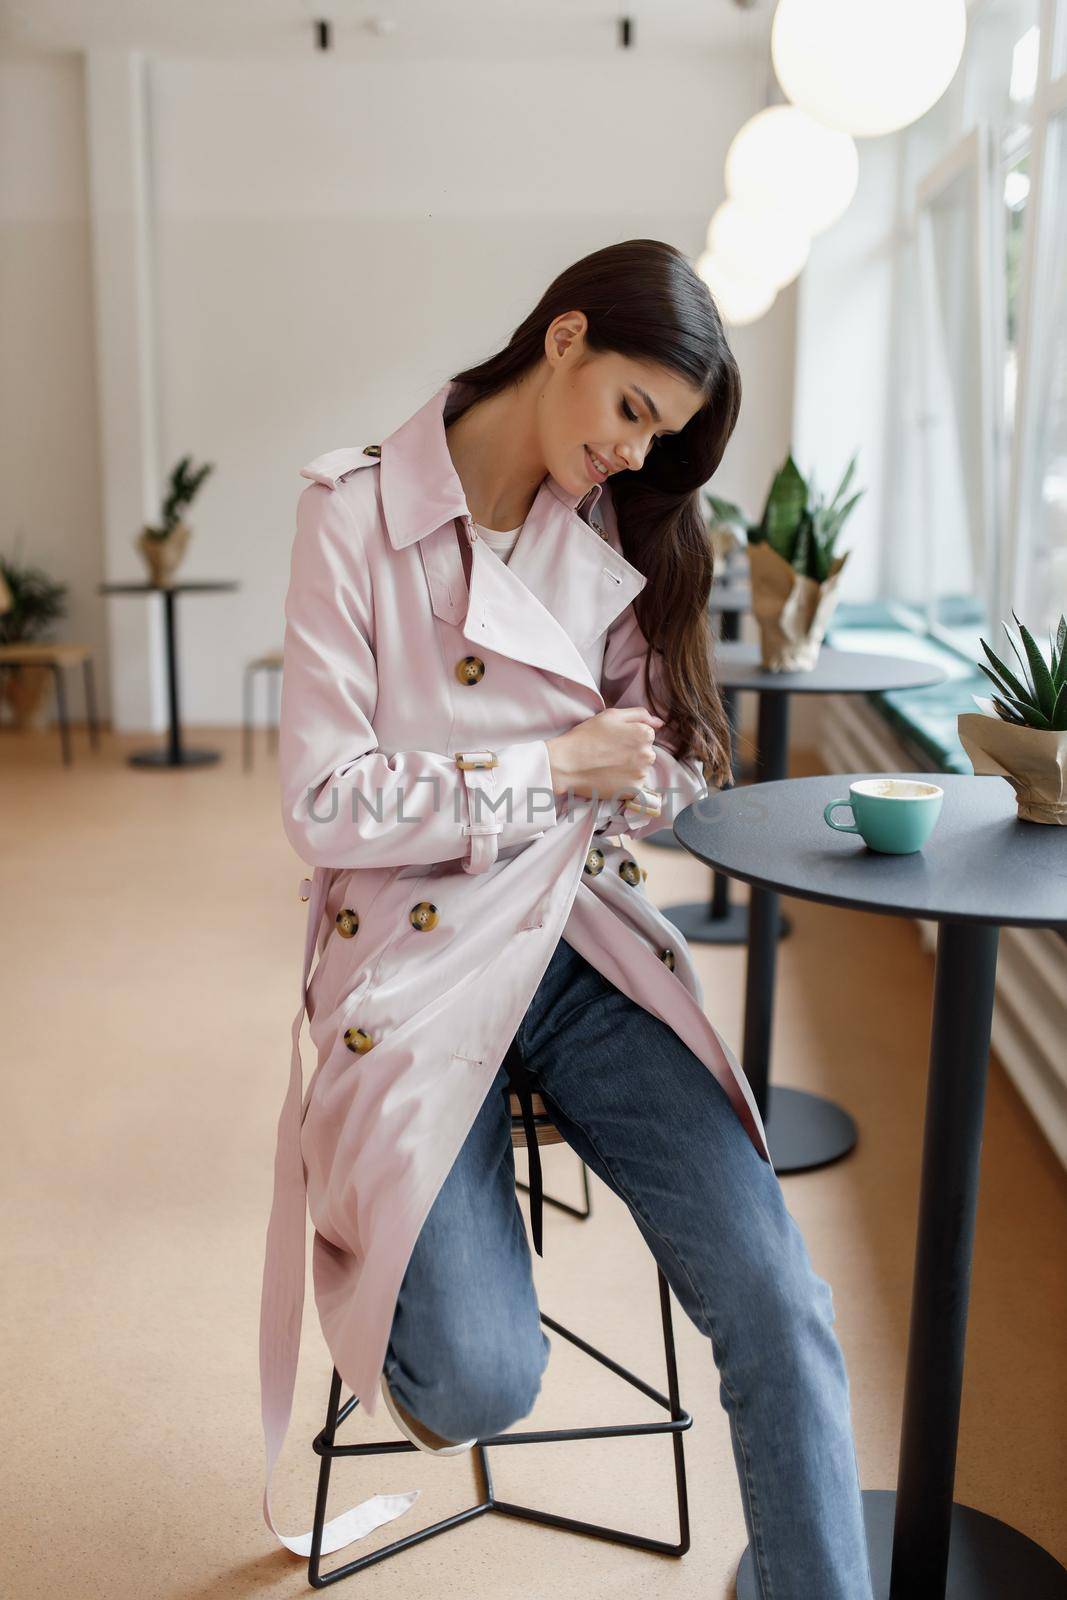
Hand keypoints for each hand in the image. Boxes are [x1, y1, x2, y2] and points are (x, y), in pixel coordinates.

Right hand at [546, 706, 663, 802]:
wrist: (567, 764)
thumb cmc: (586, 736)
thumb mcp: (611, 715)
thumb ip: (639, 715)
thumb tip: (660, 723)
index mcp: (644, 733)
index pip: (647, 735)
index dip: (629, 736)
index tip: (613, 740)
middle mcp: (648, 754)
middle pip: (646, 752)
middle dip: (632, 752)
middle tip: (609, 753)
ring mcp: (641, 774)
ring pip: (640, 769)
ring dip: (629, 768)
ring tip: (608, 765)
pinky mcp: (633, 790)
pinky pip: (635, 784)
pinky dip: (625, 782)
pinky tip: (609, 777)